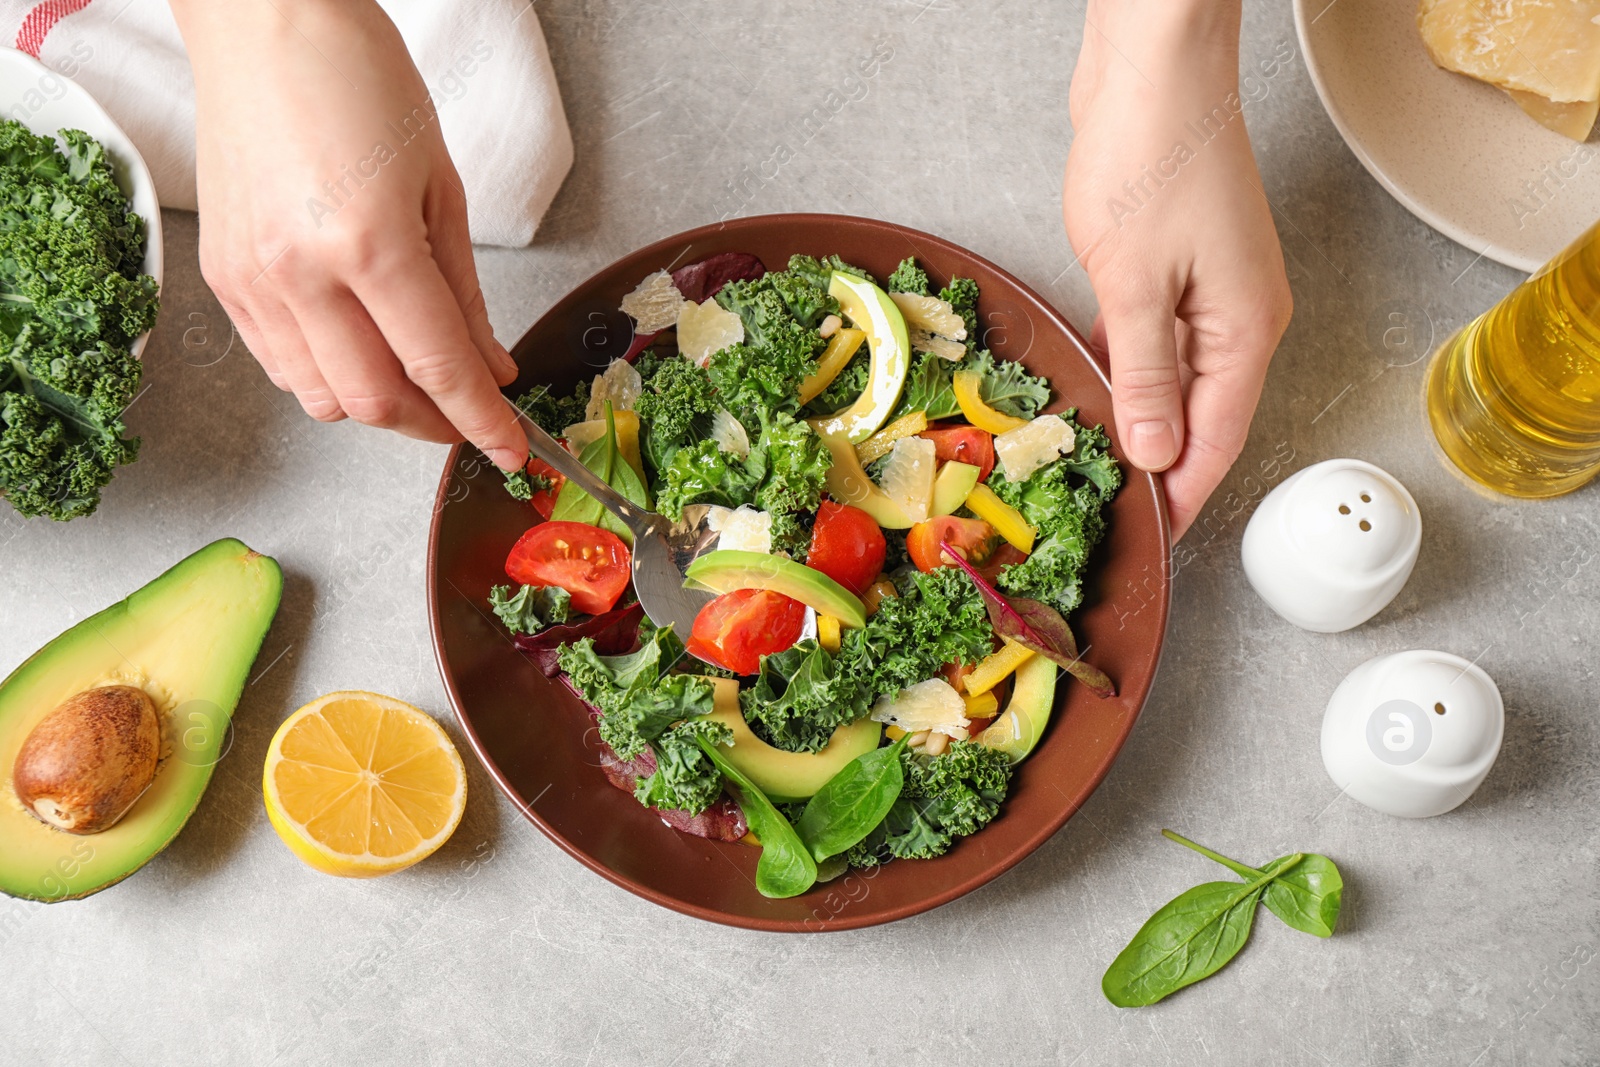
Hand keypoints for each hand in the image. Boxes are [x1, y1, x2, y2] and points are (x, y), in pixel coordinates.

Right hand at [171, 0, 527, 470]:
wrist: (265, 25)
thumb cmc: (360, 80)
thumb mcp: (442, 187)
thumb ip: (465, 294)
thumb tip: (490, 369)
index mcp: (369, 244)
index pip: (438, 368)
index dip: (482, 422)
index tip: (512, 451)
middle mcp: (300, 274)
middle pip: (375, 402)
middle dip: (433, 424)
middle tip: (469, 417)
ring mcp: (252, 280)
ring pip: (321, 398)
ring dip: (378, 406)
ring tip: (417, 382)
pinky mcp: (222, 278)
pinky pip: (279, 365)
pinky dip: (326, 379)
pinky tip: (361, 352)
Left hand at [1064, 0, 1291, 538]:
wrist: (1154, 66)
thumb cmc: (1153, 156)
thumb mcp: (1136, 283)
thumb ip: (1146, 374)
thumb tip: (1156, 450)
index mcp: (1244, 329)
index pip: (1218, 440)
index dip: (1184, 496)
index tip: (1153, 539)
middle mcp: (1238, 316)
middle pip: (1203, 416)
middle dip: (1162, 467)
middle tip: (1113, 509)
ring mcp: (1210, 290)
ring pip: (1178, 379)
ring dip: (1142, 418)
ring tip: (1100, 463)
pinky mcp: (1178, 265)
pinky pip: (1157, 339)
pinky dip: (1131, 369)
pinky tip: (1098, 390)